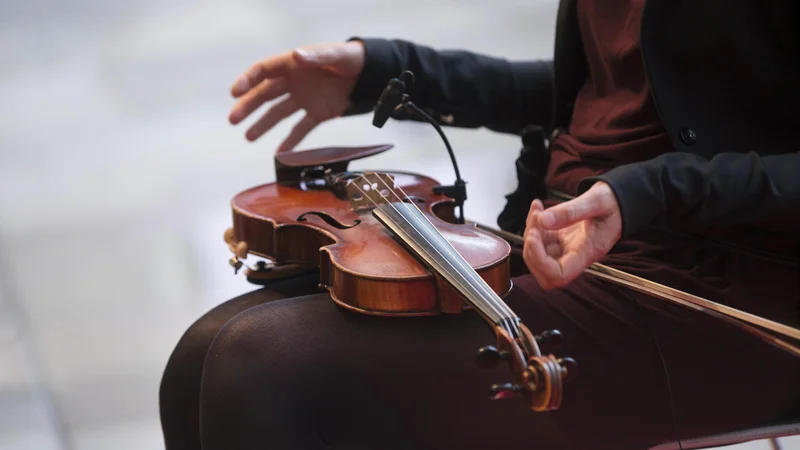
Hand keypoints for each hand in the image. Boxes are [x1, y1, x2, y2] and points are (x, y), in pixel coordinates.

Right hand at [228, 41, 365, 152]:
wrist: (372, 75)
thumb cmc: (353, 59)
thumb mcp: (337, 55)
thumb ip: (317, 56)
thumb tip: (296, 55)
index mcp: (295, 64)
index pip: (265, 70)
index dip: (248, 80)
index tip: (235, 92)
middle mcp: (295, 82)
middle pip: (266, 94)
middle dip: (248, 106)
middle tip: (233, 119)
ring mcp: (305, 99)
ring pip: (279, 113)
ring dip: (263, 125)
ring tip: (249, 137)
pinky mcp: (318, 113)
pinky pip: (301, 129)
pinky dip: (291, 141)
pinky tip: (280, 153)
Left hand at [523, 182, 621, 289]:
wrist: (619, 200)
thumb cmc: (613, 203)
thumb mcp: (596, 201)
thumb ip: (570, 211)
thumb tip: (543, 220)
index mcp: (587, 252)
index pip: (559, 275)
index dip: (540, 261)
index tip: (534, 236)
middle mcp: (576, 255)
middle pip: (544, 273)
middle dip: (531, 250)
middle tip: (535, 223)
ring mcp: (567, 249)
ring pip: (538, 257)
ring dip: (530, 234)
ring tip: (537, 210)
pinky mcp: (561, 240)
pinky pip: (540, 241)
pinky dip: (533, 226)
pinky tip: (538, 208)